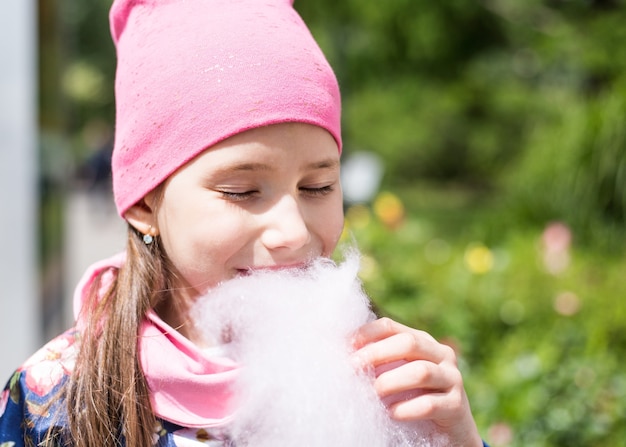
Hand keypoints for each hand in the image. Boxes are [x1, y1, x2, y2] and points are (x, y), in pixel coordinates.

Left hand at [352, 317, 482, 446]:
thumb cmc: (414, 399)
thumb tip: (344, 355)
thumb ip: (380, 363)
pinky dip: (406, 409)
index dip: (365, 334)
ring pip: (421, 372)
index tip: (345, 347)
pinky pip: (429, 405)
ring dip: (390, 382)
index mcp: (422, 341)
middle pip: (408, 343)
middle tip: (353, 368)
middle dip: (376, 354)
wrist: (451, 433)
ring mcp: (452, 379)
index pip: (390, 327)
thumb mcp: (397, 375)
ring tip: (373, 393)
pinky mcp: (457, 407)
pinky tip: (391, 414)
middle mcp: (441, 355)